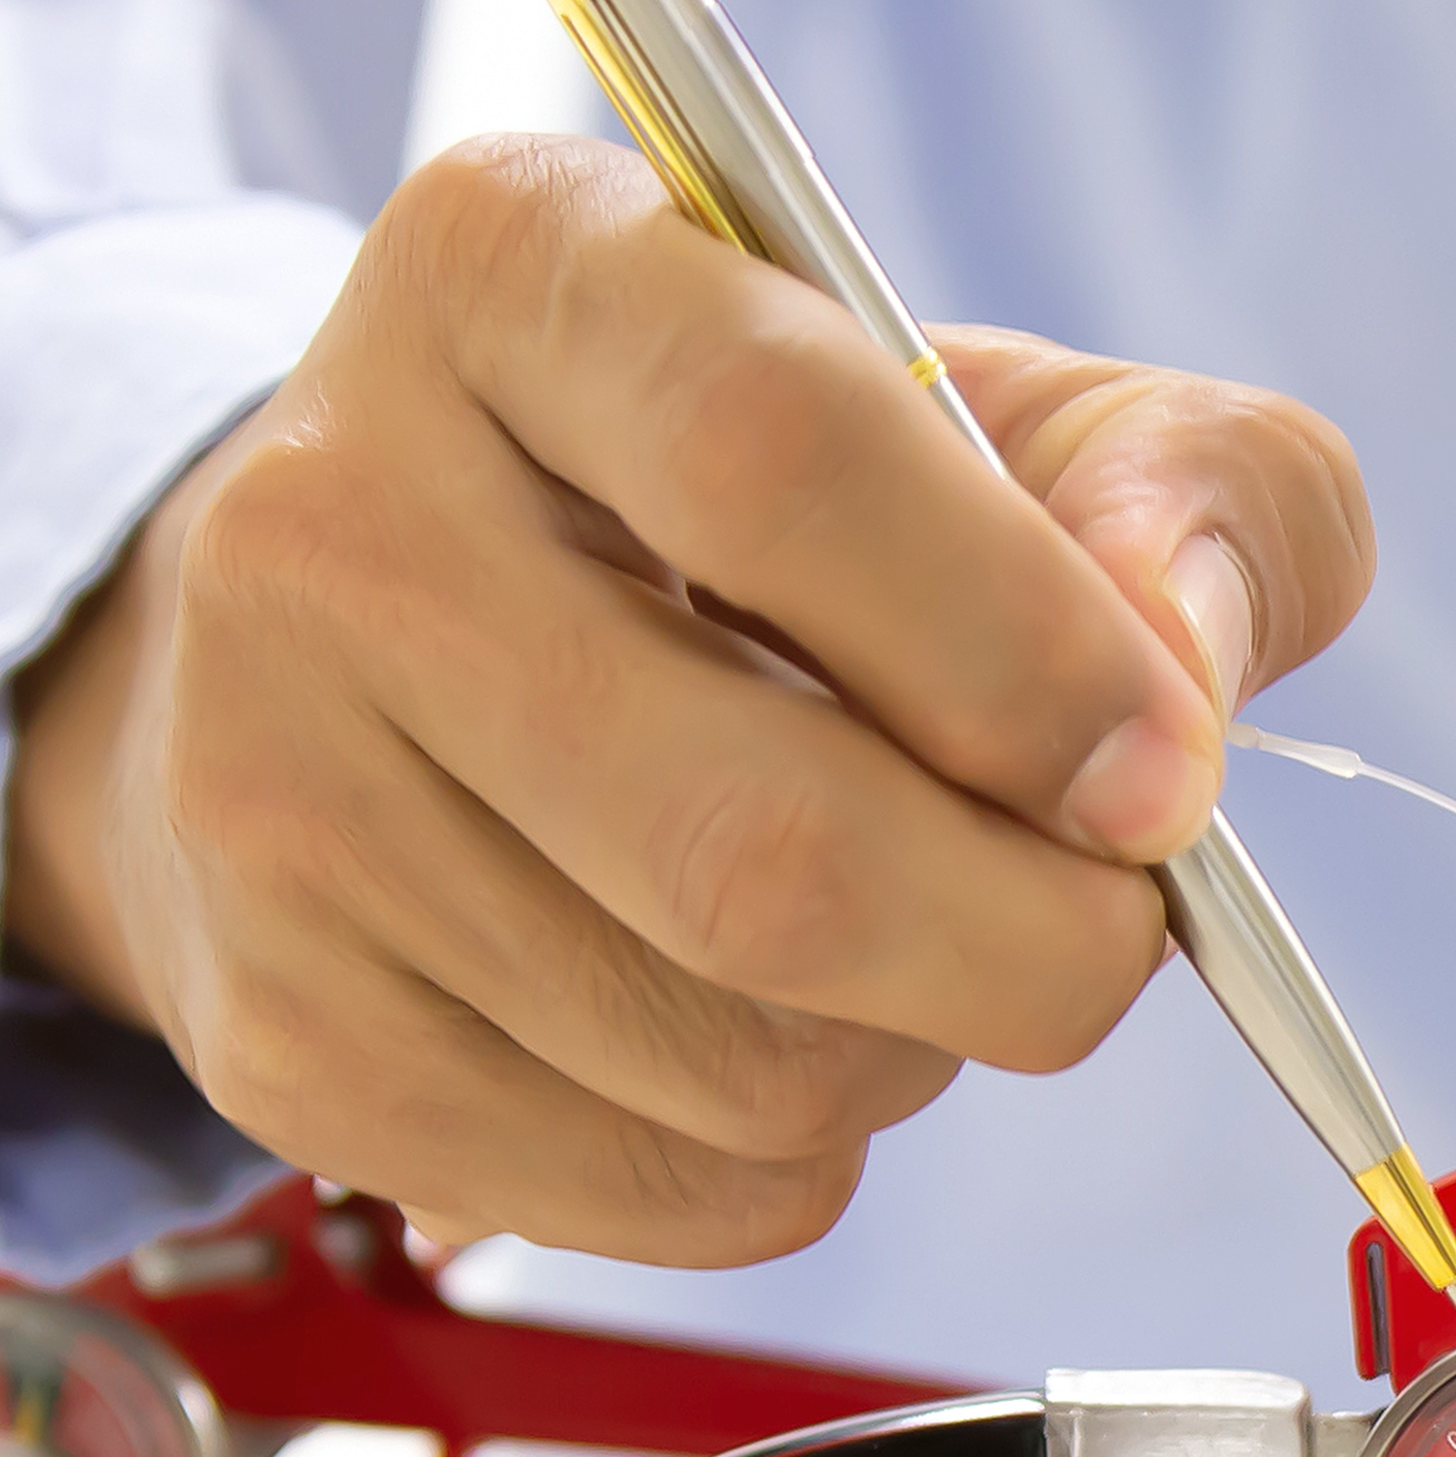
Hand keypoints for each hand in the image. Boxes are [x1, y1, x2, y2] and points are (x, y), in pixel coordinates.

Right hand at [1, 134, 1374, 1262]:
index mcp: (511, 268)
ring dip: (916, 1047)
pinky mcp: (275, 1033)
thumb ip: (1191, 485)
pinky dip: (799, 1153)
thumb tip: (1181, 672)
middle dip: (1030, 942)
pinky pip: (663, 1188)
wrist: (406, 642)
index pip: (777, 459)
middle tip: (1107, 923)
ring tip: (895, 928)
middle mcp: (326, 518)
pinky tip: (756, 1016)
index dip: (1026, 655)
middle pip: (759, 845)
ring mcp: (264, 795)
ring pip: (735, 1057)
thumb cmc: (768, 515)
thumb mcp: (1010, 405)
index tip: (1167, 781)